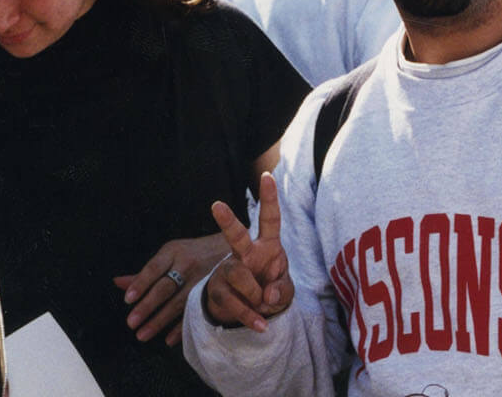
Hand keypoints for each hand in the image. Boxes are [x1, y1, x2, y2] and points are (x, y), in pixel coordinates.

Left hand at [113, 233, 230, 345]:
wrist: (234, 250)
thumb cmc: (194, 253)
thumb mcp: (171, 254)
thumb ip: (146, 271)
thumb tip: (117, 283)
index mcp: (174, 252)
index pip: (153, 268)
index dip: (141, 283)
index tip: (128, 299)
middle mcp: (188, 264)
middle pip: (165, 287)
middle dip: (147, 306)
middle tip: (131, 323)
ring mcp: (202, 279)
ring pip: (178, 303)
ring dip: (160, 321)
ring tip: (142, 335)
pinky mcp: (213, 293)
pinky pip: (195, 312)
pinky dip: (181, 327)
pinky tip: (168, 339)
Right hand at [203, 172, 293, 331]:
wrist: (254, 312)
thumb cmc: (272, 289)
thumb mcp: (285, 290)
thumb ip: (281, 290)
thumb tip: (267, 294)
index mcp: (267, 245)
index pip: (270, 219)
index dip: (269, 198)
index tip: (267, 176)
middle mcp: (246, 253)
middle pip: (236, 236)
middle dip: (227, 221)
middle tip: (216, 206)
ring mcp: (229, 270)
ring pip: (238, 275)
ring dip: (255, 294)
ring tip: (264, 306)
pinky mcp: (219, 291)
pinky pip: (233, 302)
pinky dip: (249, 315)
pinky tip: (260, 325)